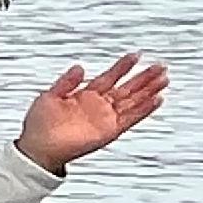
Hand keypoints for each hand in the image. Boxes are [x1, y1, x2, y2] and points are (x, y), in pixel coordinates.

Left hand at [15, 52, 166, 170]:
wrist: (38, 147)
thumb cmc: (40, 124)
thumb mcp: (50, 96)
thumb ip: (66, 82)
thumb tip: (80, 67)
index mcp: (85, 95)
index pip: (110, 77)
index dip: (122, 66)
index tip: (136, 55)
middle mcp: (99, 106)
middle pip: (127, 88)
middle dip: (144, 78)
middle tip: (160, 66)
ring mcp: (106, 118)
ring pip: (133, 101)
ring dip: (149, 91)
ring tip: (164, 79)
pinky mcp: (110, 131)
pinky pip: (131, 119)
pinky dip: (144, 110)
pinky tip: (156, 100)